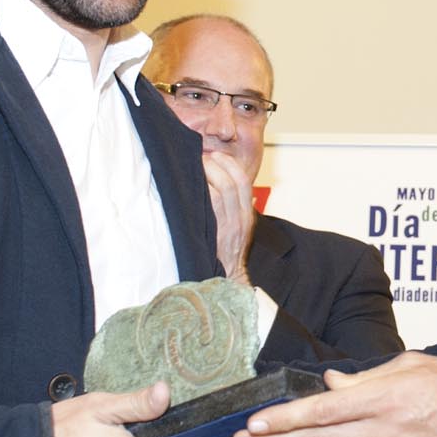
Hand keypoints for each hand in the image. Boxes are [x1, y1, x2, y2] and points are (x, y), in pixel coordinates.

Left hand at [204, 152, 254, 285]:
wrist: (228, 280)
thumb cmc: (227, 256)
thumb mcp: (236, 231)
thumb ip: (231, 211)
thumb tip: (215, 188)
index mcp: (247, 216)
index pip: (244, 181)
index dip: (230, 164)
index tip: (216, 156)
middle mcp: (241, 219)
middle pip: (233, 181)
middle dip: (216, 164)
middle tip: (201, 158)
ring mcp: (230, 226)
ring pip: (222, 188)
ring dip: (207, 173)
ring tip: (194, 167)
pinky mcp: (217, 233)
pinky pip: (211, 203)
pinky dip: (201, 190)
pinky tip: (190, 187)